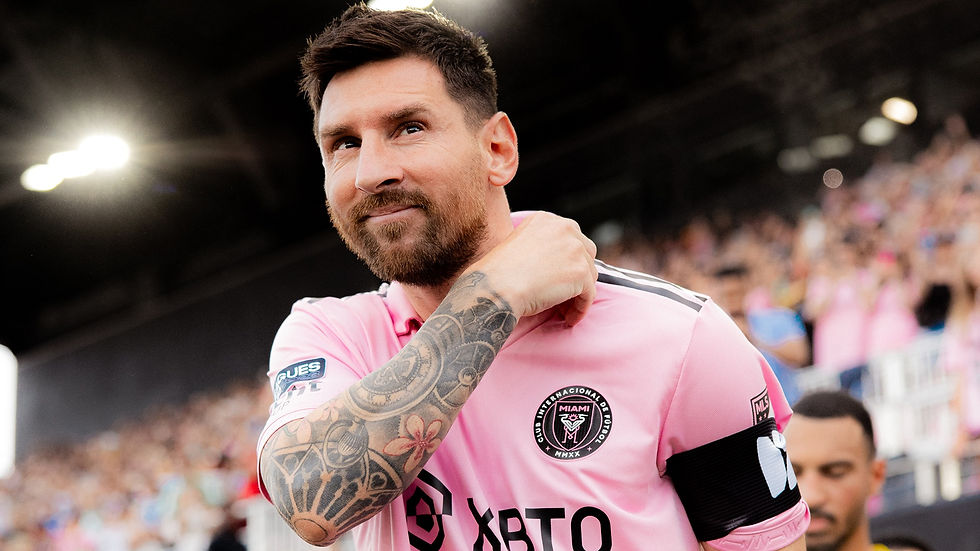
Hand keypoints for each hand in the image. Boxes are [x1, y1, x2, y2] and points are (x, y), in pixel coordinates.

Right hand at [468, 212, 597, 324]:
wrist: (497, 287)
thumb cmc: (499, 274)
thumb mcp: (519, 246)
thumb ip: (542, 249)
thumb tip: (556, 268)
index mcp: (546, 220)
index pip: (570, 239)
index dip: (568, 261)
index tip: (560, 278)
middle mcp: (564, 228)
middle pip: (586, 253)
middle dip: (578, 274)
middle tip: (565, 294)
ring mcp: (575, 249)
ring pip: (589, 275)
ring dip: (579, 293)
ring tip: (564, 310)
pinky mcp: (581, 271)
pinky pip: (589, 295)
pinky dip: (581, 309)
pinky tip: (569, 318)